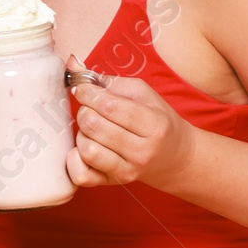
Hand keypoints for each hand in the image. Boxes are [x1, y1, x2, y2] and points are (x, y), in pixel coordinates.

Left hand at [68, 72, 191, 190]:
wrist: (175, 158)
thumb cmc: (157, 121)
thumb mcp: (142, 94)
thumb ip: (107, 80)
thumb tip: (72, 64)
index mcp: (153, 125)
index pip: (109, 106)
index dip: (88, 93)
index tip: (84, 88)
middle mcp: (141, 151)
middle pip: (94, 126)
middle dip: (85, 110)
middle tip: (90, 108)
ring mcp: (127, 171)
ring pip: (86, 149)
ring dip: (82, 134)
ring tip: (92, 129)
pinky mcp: (112, 184)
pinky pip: (81, 176)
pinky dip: (74, 160)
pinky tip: (84, 148)